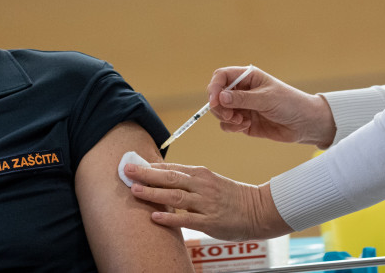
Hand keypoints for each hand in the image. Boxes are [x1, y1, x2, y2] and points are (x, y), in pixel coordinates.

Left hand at [123, 162, 290, 241]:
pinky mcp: (210, 221)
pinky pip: (186, 219)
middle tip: (126, 170)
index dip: (150, 166)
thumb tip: (163, 177)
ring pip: (175, 196)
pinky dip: (170, 217)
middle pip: (169, 177)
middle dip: (146, 174)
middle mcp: (202, 185)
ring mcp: (206, 203)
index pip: (171, 167)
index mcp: (200, 173)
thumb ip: (189, 180)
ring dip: (153, 192)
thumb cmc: (231, 196)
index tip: (132, 163)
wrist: (258, 210)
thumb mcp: (210, 181)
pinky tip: (155, 216)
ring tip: (134, 190)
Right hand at [207, 66, 335, 147]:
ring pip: (220, 111)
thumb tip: (220, 97)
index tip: (214, 101)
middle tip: (230, 115)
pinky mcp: (244, 122)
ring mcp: (242, 107)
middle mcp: (242, 90)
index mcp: (247, 77)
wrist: (305, 124)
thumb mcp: (266, 99)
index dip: (214, 87)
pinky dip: (232, 127)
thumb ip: (242, 99)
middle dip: (219, 106)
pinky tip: (246, 126)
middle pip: (217, 95)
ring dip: (226, 118)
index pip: (221, 76)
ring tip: (242, 121)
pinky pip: (228, 125)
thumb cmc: (290, 103)